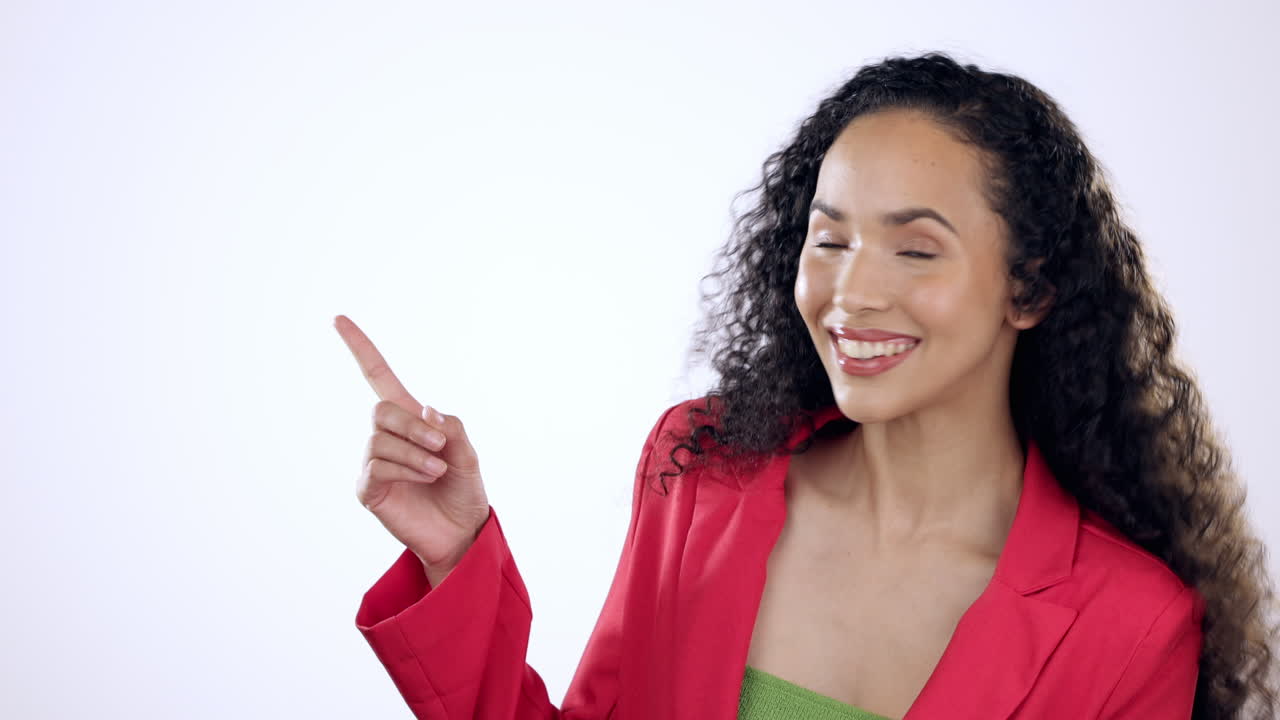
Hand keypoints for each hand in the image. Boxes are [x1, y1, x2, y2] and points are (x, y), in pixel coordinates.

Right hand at [334, 315, 489, 578]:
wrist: (462, 533)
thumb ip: (452, 428)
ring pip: (380, 440)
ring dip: (415, 452)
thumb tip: (425, 411)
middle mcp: (387, 437)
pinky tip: (424, 479)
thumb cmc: (464, 491)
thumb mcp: (468, 454)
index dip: (360, 348)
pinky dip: (406, 470)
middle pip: (380, 409)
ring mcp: (375, 463)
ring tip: (437, 469)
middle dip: (412, 425)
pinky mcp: (369, 489)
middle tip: (441, 446)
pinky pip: (377, 467)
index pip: (378, 376)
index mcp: (410, 419)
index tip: (338, 318)